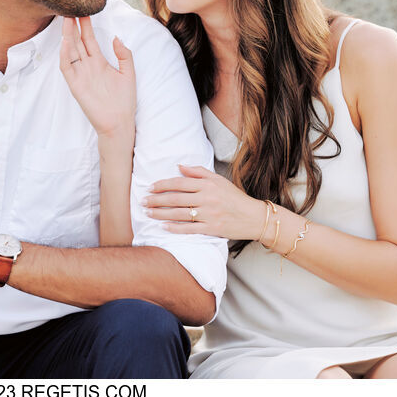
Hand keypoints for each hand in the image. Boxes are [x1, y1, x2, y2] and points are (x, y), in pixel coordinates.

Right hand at [59, 16, 135, 138]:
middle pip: (77, 41)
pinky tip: (65, 43)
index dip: (86, 25)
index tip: (84, 9)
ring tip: (66, 19)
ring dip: (68, 36)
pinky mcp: (76, 85)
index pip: (89, 39)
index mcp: (99, 62)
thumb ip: (124, 54)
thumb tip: (116, 37)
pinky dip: (65, 56)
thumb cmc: (125, 100)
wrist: (120, 122)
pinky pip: (67, 68)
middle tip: (70, 7)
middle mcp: (88, 66)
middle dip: (74, 25)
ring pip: (70, 51)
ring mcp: (80, 75)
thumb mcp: (129, 73)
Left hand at [144, 165, 261, 239]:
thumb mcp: (219, 180)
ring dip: (160, 213)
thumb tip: (179, 166)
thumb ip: (198, 172)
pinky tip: (163, 226)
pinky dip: (175, 228)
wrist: (254, 217)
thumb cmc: (234, 197)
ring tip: (147, 213)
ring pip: (179, 214)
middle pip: (176, 199)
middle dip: (156, 200)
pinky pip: (189, 229)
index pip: (179, 183)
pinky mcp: (212, 229)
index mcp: (208, 185)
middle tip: (142, 201)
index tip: (150, 187)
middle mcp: (207, 199)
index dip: (162, 185)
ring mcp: (209, 215)